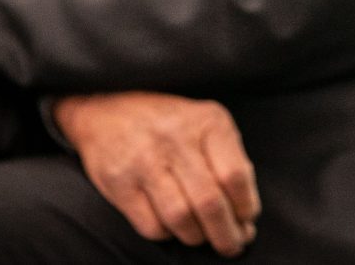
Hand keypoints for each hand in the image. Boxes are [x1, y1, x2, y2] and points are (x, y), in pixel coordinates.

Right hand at [55, 92, 260, 256]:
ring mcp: (145, 160)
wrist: (107, 108)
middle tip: (231, 245)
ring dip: (196, 237)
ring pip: (180, 218)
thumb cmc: (168, 122)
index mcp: (207, 121)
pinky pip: (151, 225)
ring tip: (201, 236)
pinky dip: (167, 234)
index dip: (246, 207)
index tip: (247, 222)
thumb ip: (229, 161)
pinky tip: (172, 227)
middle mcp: (176, 138)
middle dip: (225, 234)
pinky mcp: (119, 183)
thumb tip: (245, 217)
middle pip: (209, 202)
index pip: (236, 175)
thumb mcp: (206, 123)